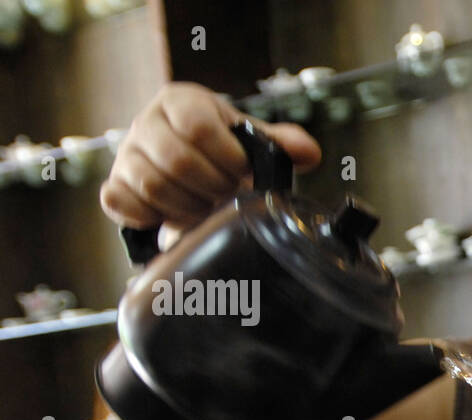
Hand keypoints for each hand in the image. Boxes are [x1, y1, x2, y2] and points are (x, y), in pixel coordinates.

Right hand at [100, 82, 321, 230]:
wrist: (189, 165)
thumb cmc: (222, 149)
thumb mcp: (250, 140)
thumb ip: (279, 143)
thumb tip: (308, 153)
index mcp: (181, 102)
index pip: (197, 126)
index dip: (227, 157)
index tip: (243, 172)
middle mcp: (147, 123)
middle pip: (176, 159)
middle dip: (212, 186)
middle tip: (228, 196)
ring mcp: (126, 155)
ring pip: (151, 184)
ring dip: (188, 206)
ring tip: (207, 209)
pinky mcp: (114, 185)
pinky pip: (121, 203)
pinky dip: (150, 216)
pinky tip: (173, 217)